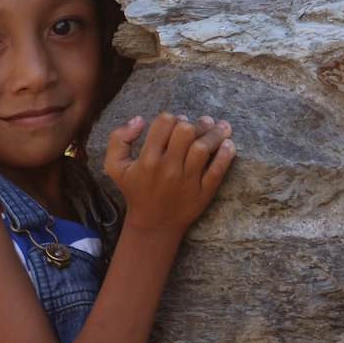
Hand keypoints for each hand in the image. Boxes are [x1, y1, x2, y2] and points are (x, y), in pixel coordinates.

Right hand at [104, 111, 234, 237]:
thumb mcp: (115, 166)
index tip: (177, 123)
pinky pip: (218, 170)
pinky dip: (226, 154)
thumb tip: (139, 119)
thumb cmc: (136, 190)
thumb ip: (118, 138)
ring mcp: (187, 182)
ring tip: (220, 127)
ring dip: (215, 133)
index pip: (164, 123)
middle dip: (195, 123)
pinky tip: (228, 145)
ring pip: (204, 148)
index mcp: (147, 160)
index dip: (172, 117)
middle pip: (186, 131)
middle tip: (202, 123)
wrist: (153, 225)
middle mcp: (167, 169)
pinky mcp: (203, 193)